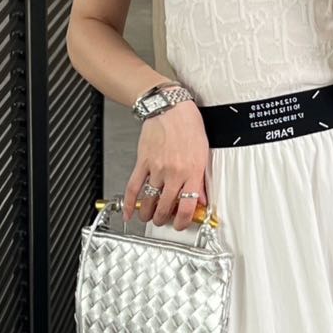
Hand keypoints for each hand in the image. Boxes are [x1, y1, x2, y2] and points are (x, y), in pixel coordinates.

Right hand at [125, 100, 210, 229]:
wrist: (170, 107)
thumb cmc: (188, 125)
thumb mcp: (203, 152)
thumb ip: (201, 178)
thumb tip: (201, 198)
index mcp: (192, 171)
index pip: (187, 206)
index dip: (183, 221)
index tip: (181, 225)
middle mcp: (174, 173)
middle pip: (166, 207)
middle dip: (164, 219)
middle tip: (164, 221)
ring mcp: (157, 169)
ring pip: (149, 201)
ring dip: (148, 214)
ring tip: (149, 217)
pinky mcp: (143, 162)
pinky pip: (133, 187)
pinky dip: (129, 203)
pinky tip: (130, 212)